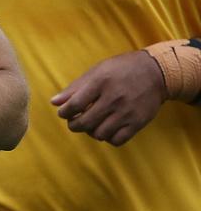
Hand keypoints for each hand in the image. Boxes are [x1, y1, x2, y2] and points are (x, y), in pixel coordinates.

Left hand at [52, 50, 166, 146]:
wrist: (156, 72)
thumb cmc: (121, 69)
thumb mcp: (96, 71)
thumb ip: (74, 88)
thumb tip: (54, 102)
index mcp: (100, 83)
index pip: (74, 105)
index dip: (64, 112)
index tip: (63, 113)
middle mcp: (113, 99)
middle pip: (85, 123)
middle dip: (74, 125)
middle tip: (74, 122)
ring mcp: (127, 113)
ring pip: (100, 134)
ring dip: (91, 132)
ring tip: (91, 125)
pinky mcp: (138, 123)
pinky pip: (117, 140)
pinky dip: (108, 138)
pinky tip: (106, 129)